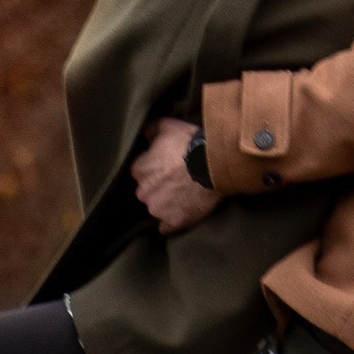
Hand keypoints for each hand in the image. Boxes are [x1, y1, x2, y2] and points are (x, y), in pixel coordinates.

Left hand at [134, 114, 217, 235]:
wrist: (213, 164)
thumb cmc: (191, 144)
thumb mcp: (170, 126)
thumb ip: (152, 129)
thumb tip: (145, 134)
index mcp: (140, 169)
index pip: (140, 171)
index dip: (154, 168)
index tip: (166, 166)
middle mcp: (144, 191)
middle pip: (147, 191)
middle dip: (158, 187)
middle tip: (176, 180)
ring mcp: (158, 209)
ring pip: (156, 208)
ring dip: (166, 203)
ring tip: (184, 195)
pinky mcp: (174, 221)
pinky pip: (167, 227)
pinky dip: (171, 222)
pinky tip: (180, 214)